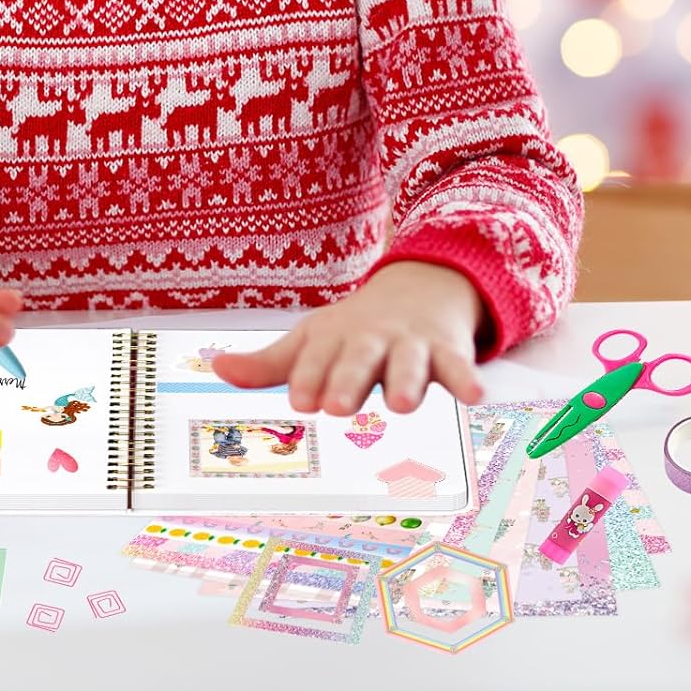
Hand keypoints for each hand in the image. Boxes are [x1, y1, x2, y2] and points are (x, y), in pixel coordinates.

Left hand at [210, 261, 485, 415]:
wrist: (420, 285)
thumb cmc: (356, 328)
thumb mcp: (313, 339)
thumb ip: (270, 364)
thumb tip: (217, 370)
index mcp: (332, 338)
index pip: (315, 358)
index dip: (307, 377)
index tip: (299, 400)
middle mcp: (370, 339)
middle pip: (358, 359)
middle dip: (347, 379)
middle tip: (336, 406)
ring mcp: (410, 343)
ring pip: (408, 362)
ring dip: (404, 380)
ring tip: (399, 404)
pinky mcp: (447, 349)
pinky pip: (459, 365)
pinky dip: (466, 378)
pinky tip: (473, 396)